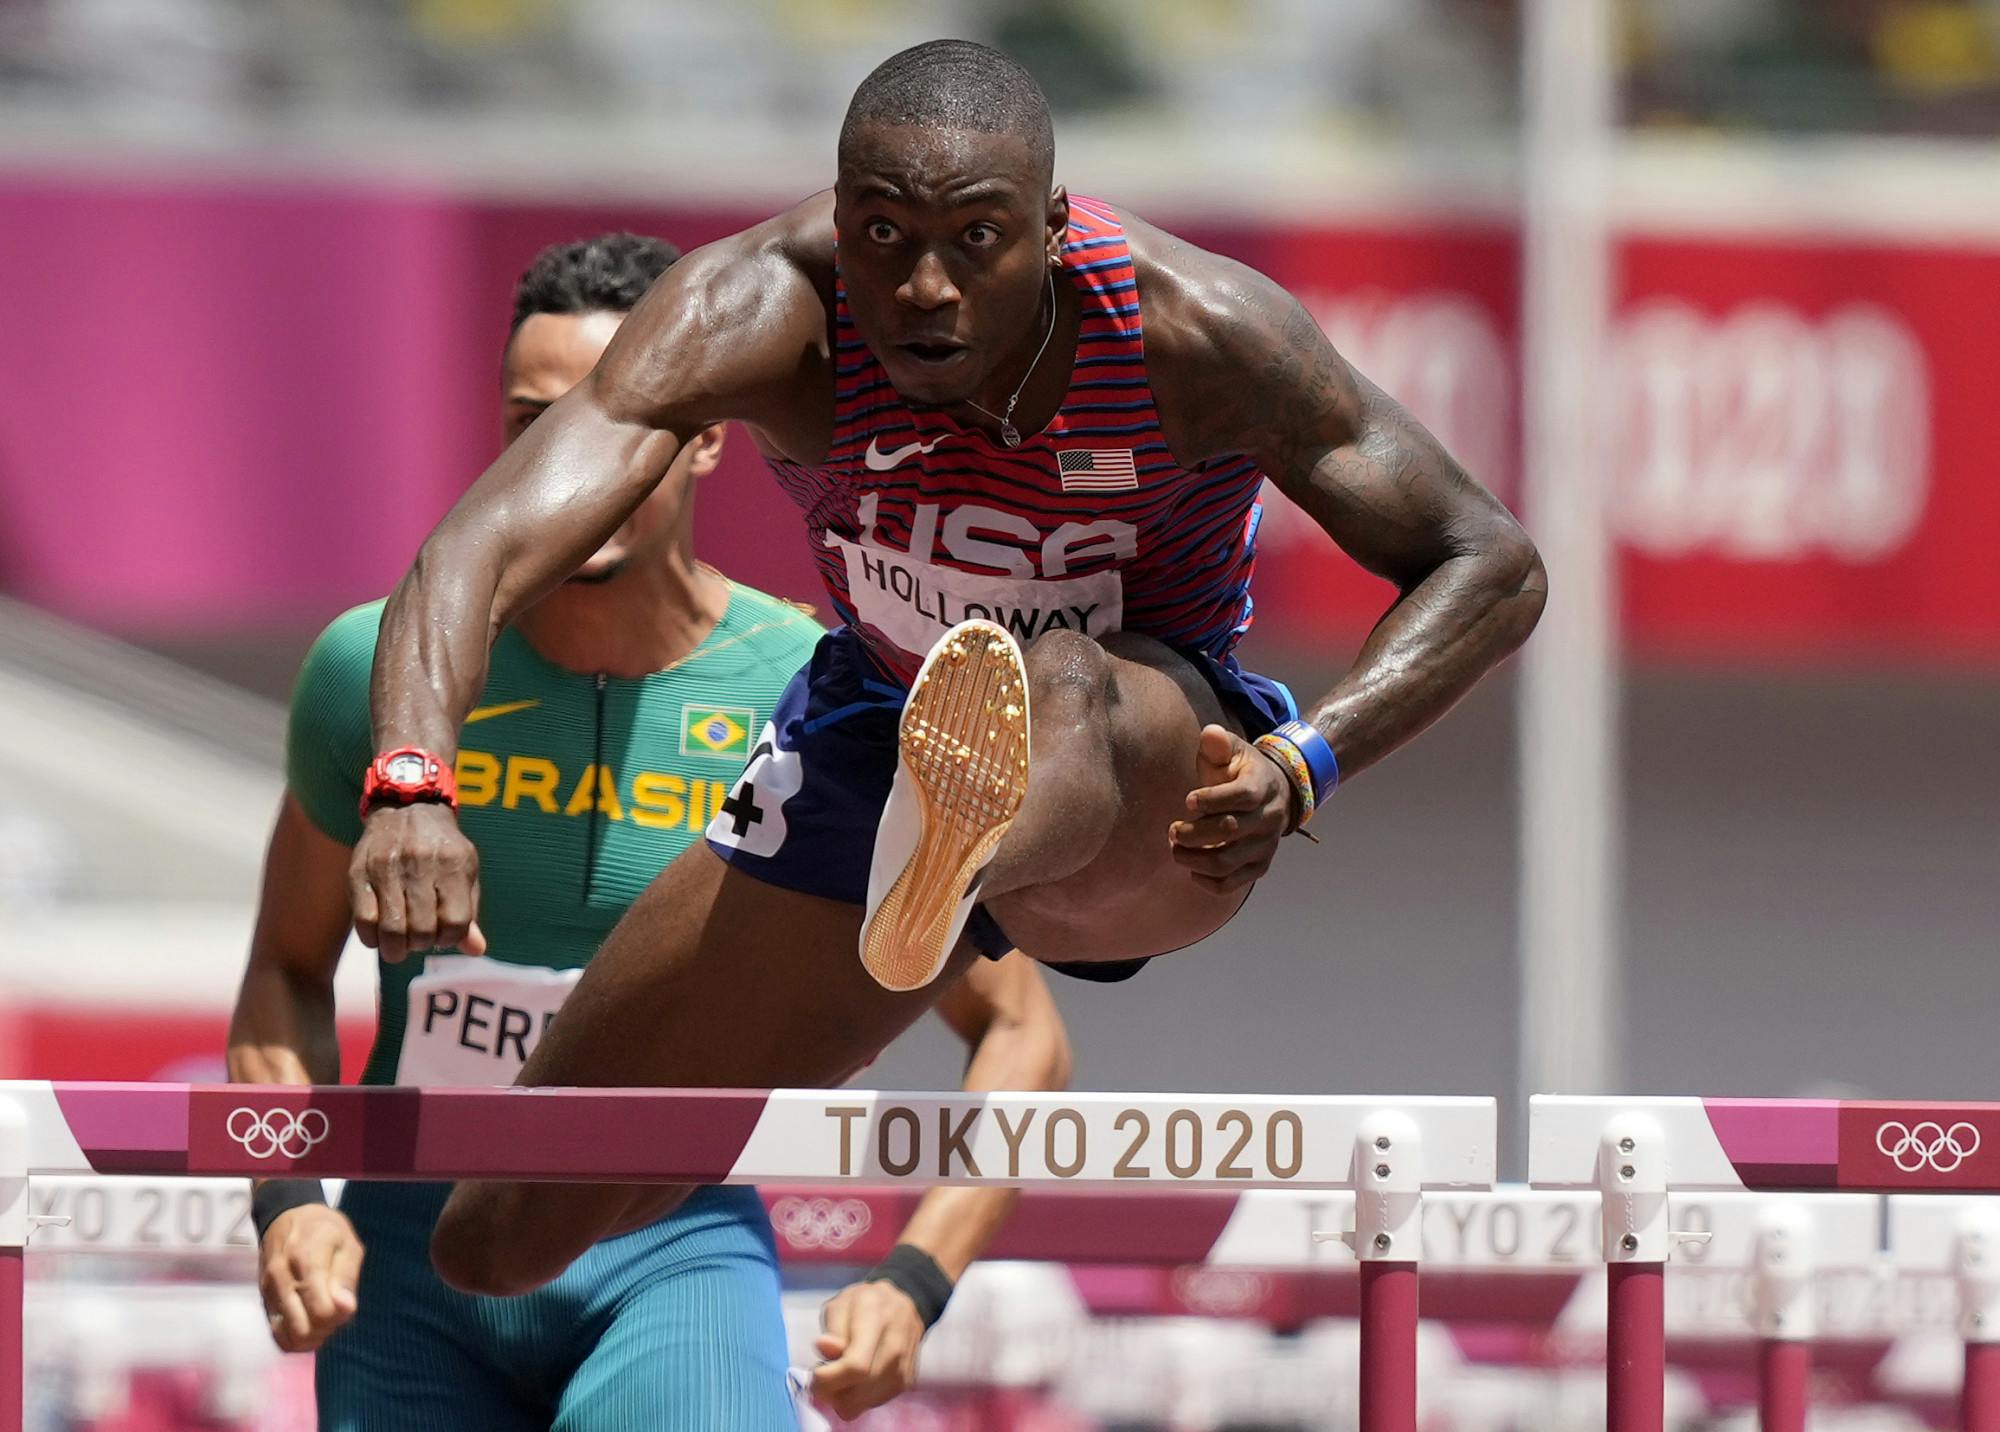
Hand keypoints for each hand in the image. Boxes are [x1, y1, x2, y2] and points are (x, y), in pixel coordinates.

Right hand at [258, 1203, 363, 1352]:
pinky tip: (308, 1322)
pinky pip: (277, 1333)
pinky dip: (295, 1336)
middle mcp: (281, 1279)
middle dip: (325, 1329)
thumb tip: (346, 1309)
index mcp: (306, 1260)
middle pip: (302, 1329)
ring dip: (310, 1336)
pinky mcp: (263, 1300)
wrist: (286, 1217)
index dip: (338, 1317)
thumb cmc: (325, 1230)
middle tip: (336, 1314)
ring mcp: (268, 1291)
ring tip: (323, 1318)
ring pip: (288, 1336)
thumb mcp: (347, 1243)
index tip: (347, 1304)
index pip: (321, 1310)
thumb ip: (347, 1276)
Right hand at [348, 802, 484, 962]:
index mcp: (453, 865)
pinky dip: (372, 938)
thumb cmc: (441, 849)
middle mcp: (420, 864)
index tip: (444, 936)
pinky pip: (363, 919)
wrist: (406, 808)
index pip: (456, 921)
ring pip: (392, 928)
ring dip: (396, 949)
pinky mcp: (359, 872)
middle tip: (419, 941)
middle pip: (423, 929)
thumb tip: (476, 950)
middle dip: (422, 944)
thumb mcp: (464, 871)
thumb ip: (469, 910)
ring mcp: (387, 868)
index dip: (450, 938)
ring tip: (399, 948)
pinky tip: (379, 936)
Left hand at [811, 1279, 926, 1419]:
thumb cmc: (864, 1303)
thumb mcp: (841, 1305)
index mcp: (876, 1317)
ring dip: (844, 1398)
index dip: (830, 1379)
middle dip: (832, 1392)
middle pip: (861, 1389)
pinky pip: (875, 1403)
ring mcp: (904, 1365)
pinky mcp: (906, 1380)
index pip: (856, 1365)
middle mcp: (896, 1344)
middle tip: (821, 1379)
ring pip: (867, 1401)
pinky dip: (858, 1399)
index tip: (815, 1375)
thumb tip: (824, 1348)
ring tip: (837, 1378)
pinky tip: (852, 1382)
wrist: (901, 1303)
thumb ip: (833, 1329)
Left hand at [1169, 724, 1294, 892]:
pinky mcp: (1260, 866)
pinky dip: (1206, 882)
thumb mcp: (1233, 751)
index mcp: (1261, 787)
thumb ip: (1218, 743)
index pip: (1240, 796)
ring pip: (1227, 862)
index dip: (1210, 799)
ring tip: (1176, 848)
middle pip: (1229, 831)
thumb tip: (1210, 734)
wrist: (1276, 794)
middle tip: (1172, 830)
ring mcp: (1265, 846)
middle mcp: (1268, 819)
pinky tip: (1191, 868)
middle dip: (1192, 832)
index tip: (1188, 800)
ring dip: (1193, 859)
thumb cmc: (1242, 771)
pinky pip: (1231, 884)